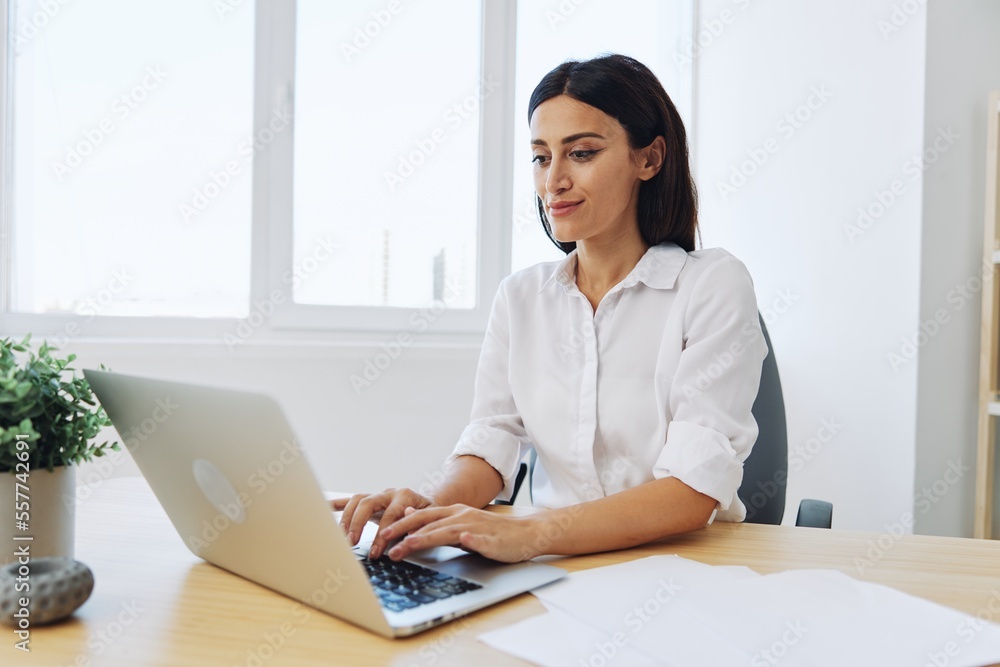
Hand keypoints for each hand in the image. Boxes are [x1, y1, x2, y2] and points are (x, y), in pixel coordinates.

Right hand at [330, 488, 432, 558]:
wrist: (428, 506)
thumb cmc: (429, 517)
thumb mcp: (430, 521)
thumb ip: (418, 523)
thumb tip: (407, 522)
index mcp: (405, 496)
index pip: (391, 515)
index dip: (382, 534)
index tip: (374, 553)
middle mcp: (389, 493)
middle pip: (368, 503)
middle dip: (358, 523)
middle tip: (351, 542)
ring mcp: (377, 496)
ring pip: (357, 500)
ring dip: (346, 518)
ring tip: (341, 537)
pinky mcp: (369, 501)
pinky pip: (349, 501)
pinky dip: (335, 504)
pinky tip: (322, 508)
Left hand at [379, 504, 540, 563]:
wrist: (524, 534)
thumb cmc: (491, 533)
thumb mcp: (459, 524)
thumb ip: (435, 521)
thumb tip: (408, 513)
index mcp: (453, 512)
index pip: (422, 517)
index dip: (401, 524)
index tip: (382, 534)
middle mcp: (462, 515)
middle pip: (429, 522)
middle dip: (405, 531)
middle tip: (385, 541)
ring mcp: (476, 526)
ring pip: (448, 531)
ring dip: (427, 538)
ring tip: (409, 546)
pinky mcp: (491, 538)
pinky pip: (481, 538)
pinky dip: (472, 539)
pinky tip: (465, 540)